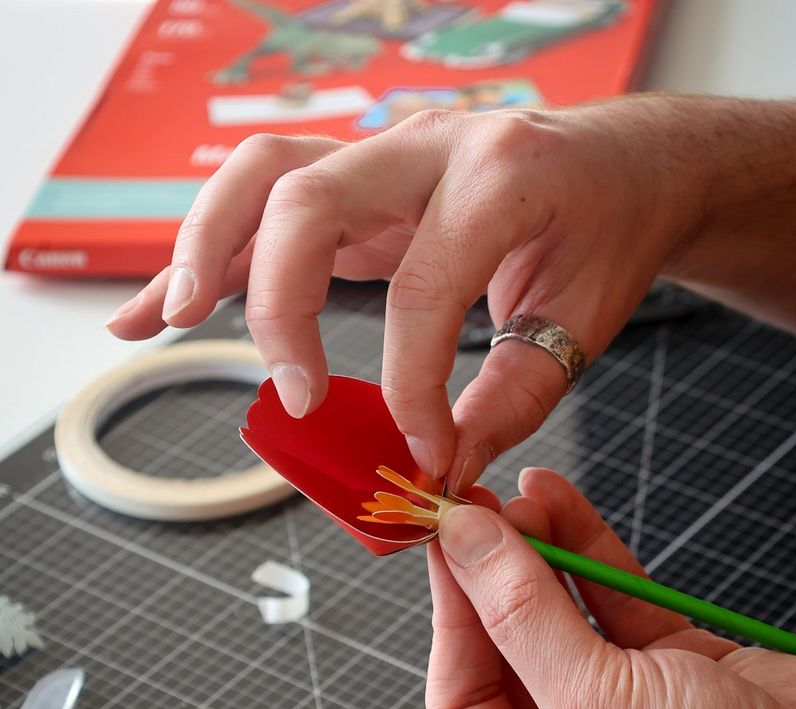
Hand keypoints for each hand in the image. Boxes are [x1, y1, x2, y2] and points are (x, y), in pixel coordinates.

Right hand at [105, 99, 703, 488]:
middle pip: (307, 199)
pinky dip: (207, 252)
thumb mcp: (583, 321)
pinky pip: (264, 200)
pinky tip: (160, 306)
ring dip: (207, 247)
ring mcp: (384, 155)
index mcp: (499, 176)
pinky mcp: (358, 181)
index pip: (422, 289)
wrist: (624, 163)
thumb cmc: (609, 231)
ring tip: (169, 320)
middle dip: (279, 304)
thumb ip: (511, 399)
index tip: (422, 449)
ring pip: (263, 174)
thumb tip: (443, 466)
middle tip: (291, 395)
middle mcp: (428, 146)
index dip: (412, 383)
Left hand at [427, 469, 795, 708]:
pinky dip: (592, 558)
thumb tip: (464, 546)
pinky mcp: (670, 673)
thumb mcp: (598, 705)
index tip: (443, 545)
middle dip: (495, 578)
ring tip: (517, 496)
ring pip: (561, 621)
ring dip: (540, 556)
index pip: (461, 697)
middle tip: (475, 511)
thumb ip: (524, 617)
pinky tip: (559, 506)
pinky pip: (615, 607)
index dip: (451, 615)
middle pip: (508, 652)